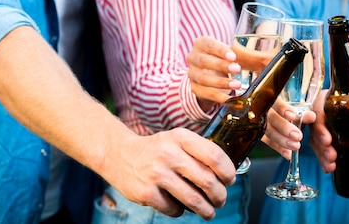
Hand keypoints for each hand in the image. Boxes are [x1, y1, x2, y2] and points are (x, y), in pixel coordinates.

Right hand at [102, 128, 235, 219]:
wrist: (119, 155)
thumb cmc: (157, 149)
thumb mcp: (177, 140)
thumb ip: (199, 151)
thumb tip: (226, 174)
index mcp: (181, 137)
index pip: (215, 156)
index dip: (228, 172)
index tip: (230, 180)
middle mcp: (169, 154)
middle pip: (208, 181)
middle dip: (220, 195)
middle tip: (221, 199)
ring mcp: (156, 174)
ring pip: (194, 200)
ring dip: (206, 210)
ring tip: (209, 211)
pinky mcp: (146, 193)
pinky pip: (174, 209)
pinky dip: (182, 211)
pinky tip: (181, 206)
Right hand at [187, 36, 240, 105]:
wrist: (209, 74)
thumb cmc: (222, 58)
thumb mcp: (228, 53)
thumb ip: (238, 53)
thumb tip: (259, 58)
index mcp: (201, 44)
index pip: (209, 45)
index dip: (221, 51)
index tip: (233, 57)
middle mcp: (193, 57)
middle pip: (204, 61)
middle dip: (221, 65)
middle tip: (237, 69)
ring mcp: (192, 74)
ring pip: (203, 78)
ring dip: (221, 82)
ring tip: (237, 85)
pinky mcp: (195, 88)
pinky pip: (206, 93)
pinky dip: (219, 97)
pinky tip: (230, 98)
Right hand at [261, 99, 315, 158]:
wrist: (279, 111)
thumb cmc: (289, 107)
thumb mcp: (297, 107)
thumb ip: (303, 112)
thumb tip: (311, 116)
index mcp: (273, 98)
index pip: (275, 101)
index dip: (283, 108)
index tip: (292, 116)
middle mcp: (264, 109)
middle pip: (272, 118)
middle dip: (285, 127)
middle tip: (298, 136)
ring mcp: (261, 122)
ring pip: (269, 132)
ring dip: (283, 140)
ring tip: (295, 146)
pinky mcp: (262, 134)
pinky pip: (269, 142)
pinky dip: (279, 149)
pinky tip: (288, 154)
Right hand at [308, 90, 335, 171]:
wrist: (344, 99)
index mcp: (324, 103)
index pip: (318, 116)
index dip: (321, 130)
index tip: (328, 140)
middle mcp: (317, 115)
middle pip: (315, 132)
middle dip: (323, 147)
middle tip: (332, 156)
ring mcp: (317, 127)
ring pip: (315, 143)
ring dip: (322, 156)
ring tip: (331, 166)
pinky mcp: (318, 137)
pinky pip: (317, 149)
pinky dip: (322, 160)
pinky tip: (328, 168)